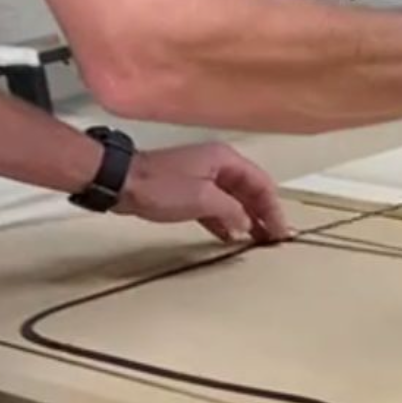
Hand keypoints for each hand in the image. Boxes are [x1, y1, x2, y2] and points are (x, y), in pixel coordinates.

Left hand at [115, 142, 291, 244]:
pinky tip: (231, 238)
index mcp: (226, 160)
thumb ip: (232, 211)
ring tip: (257, 241)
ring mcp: (203, 178)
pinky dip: (226, 222)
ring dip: (247, 220)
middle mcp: (218, 166)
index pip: (262, 183)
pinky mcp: (189, 191)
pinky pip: (217, 207)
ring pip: (235, 201)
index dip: (274, 208)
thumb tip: (247, 224)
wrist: (121, 183)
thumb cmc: (160, 186)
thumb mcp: (203, 199)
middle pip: (250, 191)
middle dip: (263, 214)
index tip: (280, 230)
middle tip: (273, 239)